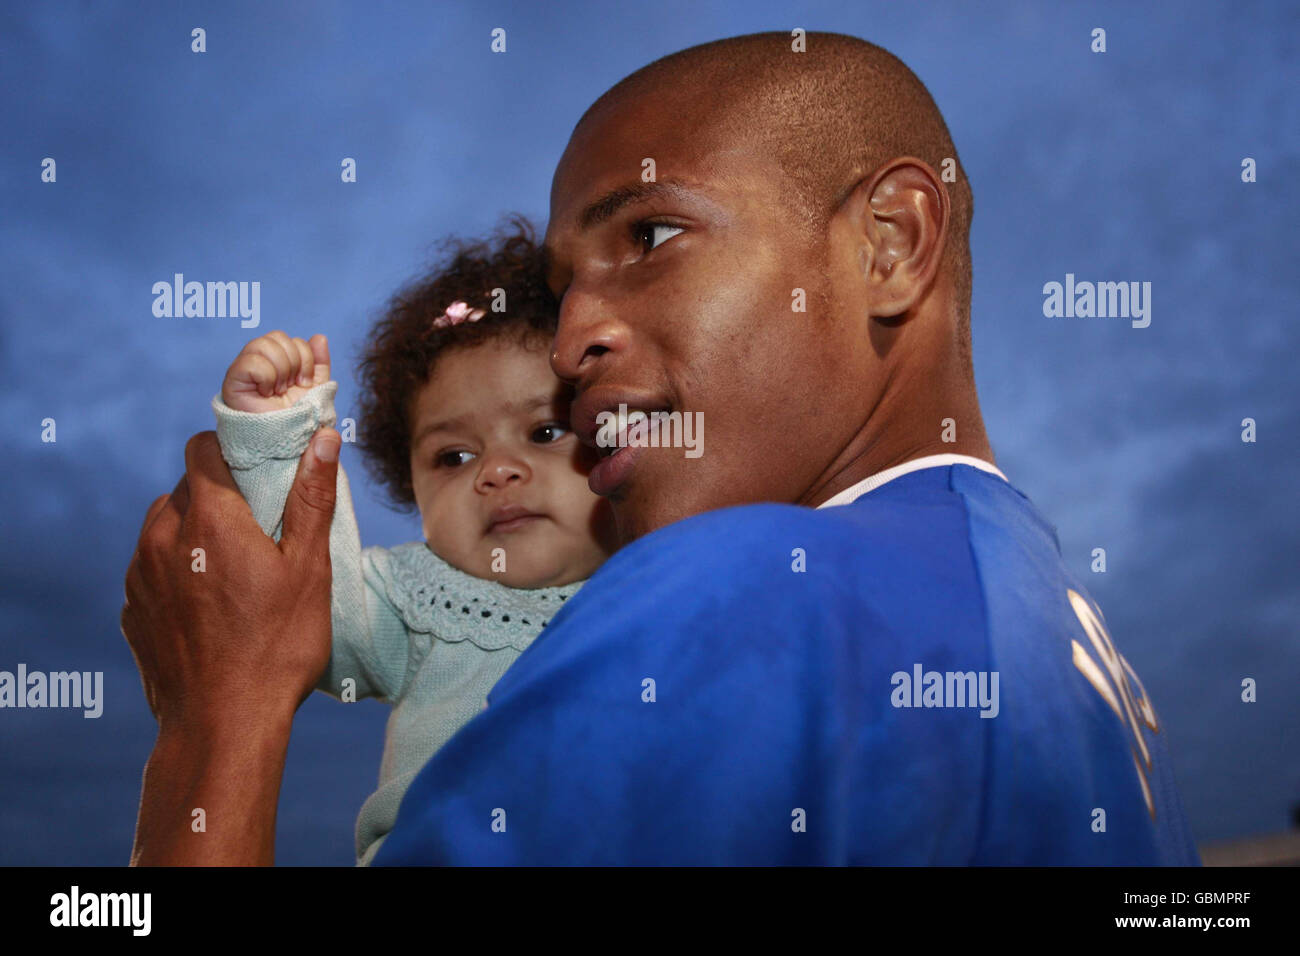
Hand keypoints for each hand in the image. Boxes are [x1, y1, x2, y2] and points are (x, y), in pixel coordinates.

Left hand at [122, 428, 339, 864]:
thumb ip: (311, 498)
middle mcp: (162, 536)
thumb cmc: (276, 648)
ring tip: (234, 571)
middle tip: (259, 529)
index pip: (202, 448)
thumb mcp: (309, 570)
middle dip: (219, 497)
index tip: (259, 472)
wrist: (222, 724)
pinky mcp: (131, 609)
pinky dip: (177, 572)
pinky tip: (211, 606)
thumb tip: (323, 440)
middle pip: (185, 488)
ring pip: (164, 527)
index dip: (231, 451)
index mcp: (209, 518)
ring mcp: (140, 575)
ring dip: (194, 534)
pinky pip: (151, 569)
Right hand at [222, 331, 329, 412]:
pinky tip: (266, 392)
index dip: (305, 358)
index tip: (304, 382)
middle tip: (290, 387)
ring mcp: (245, 370)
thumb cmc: (302, 417)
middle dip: (293, 363)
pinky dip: (266, 376)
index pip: (293, 340)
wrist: (290, 441)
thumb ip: (319, 362)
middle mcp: (260, 361)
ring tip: (278, 390)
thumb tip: (320, 338)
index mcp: (280, 361)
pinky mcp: (233, 381)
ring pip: (263, 344)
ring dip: (280, 370)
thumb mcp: (317, 388)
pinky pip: (250, 361)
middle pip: (277, 337)